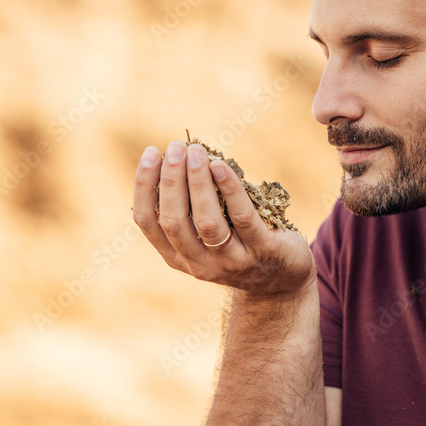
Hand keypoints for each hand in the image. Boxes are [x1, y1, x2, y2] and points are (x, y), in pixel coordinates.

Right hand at [133, 141, 315, 297]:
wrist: (282, 278)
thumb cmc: (236, 242)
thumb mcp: (205, 233)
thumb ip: (189, 207)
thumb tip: (177, 156)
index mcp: (176, 256)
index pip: (147, 222)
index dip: (144, 186)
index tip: (151, 153)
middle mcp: (199, 264)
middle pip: (174, 221)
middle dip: (171, 180)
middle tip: (175, 147)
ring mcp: (231, 262)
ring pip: (206, 222)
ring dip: (197, 183)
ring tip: (195, 152)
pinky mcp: (262, 252)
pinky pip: (242, 218)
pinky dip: (229, 190)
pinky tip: (221, 166)